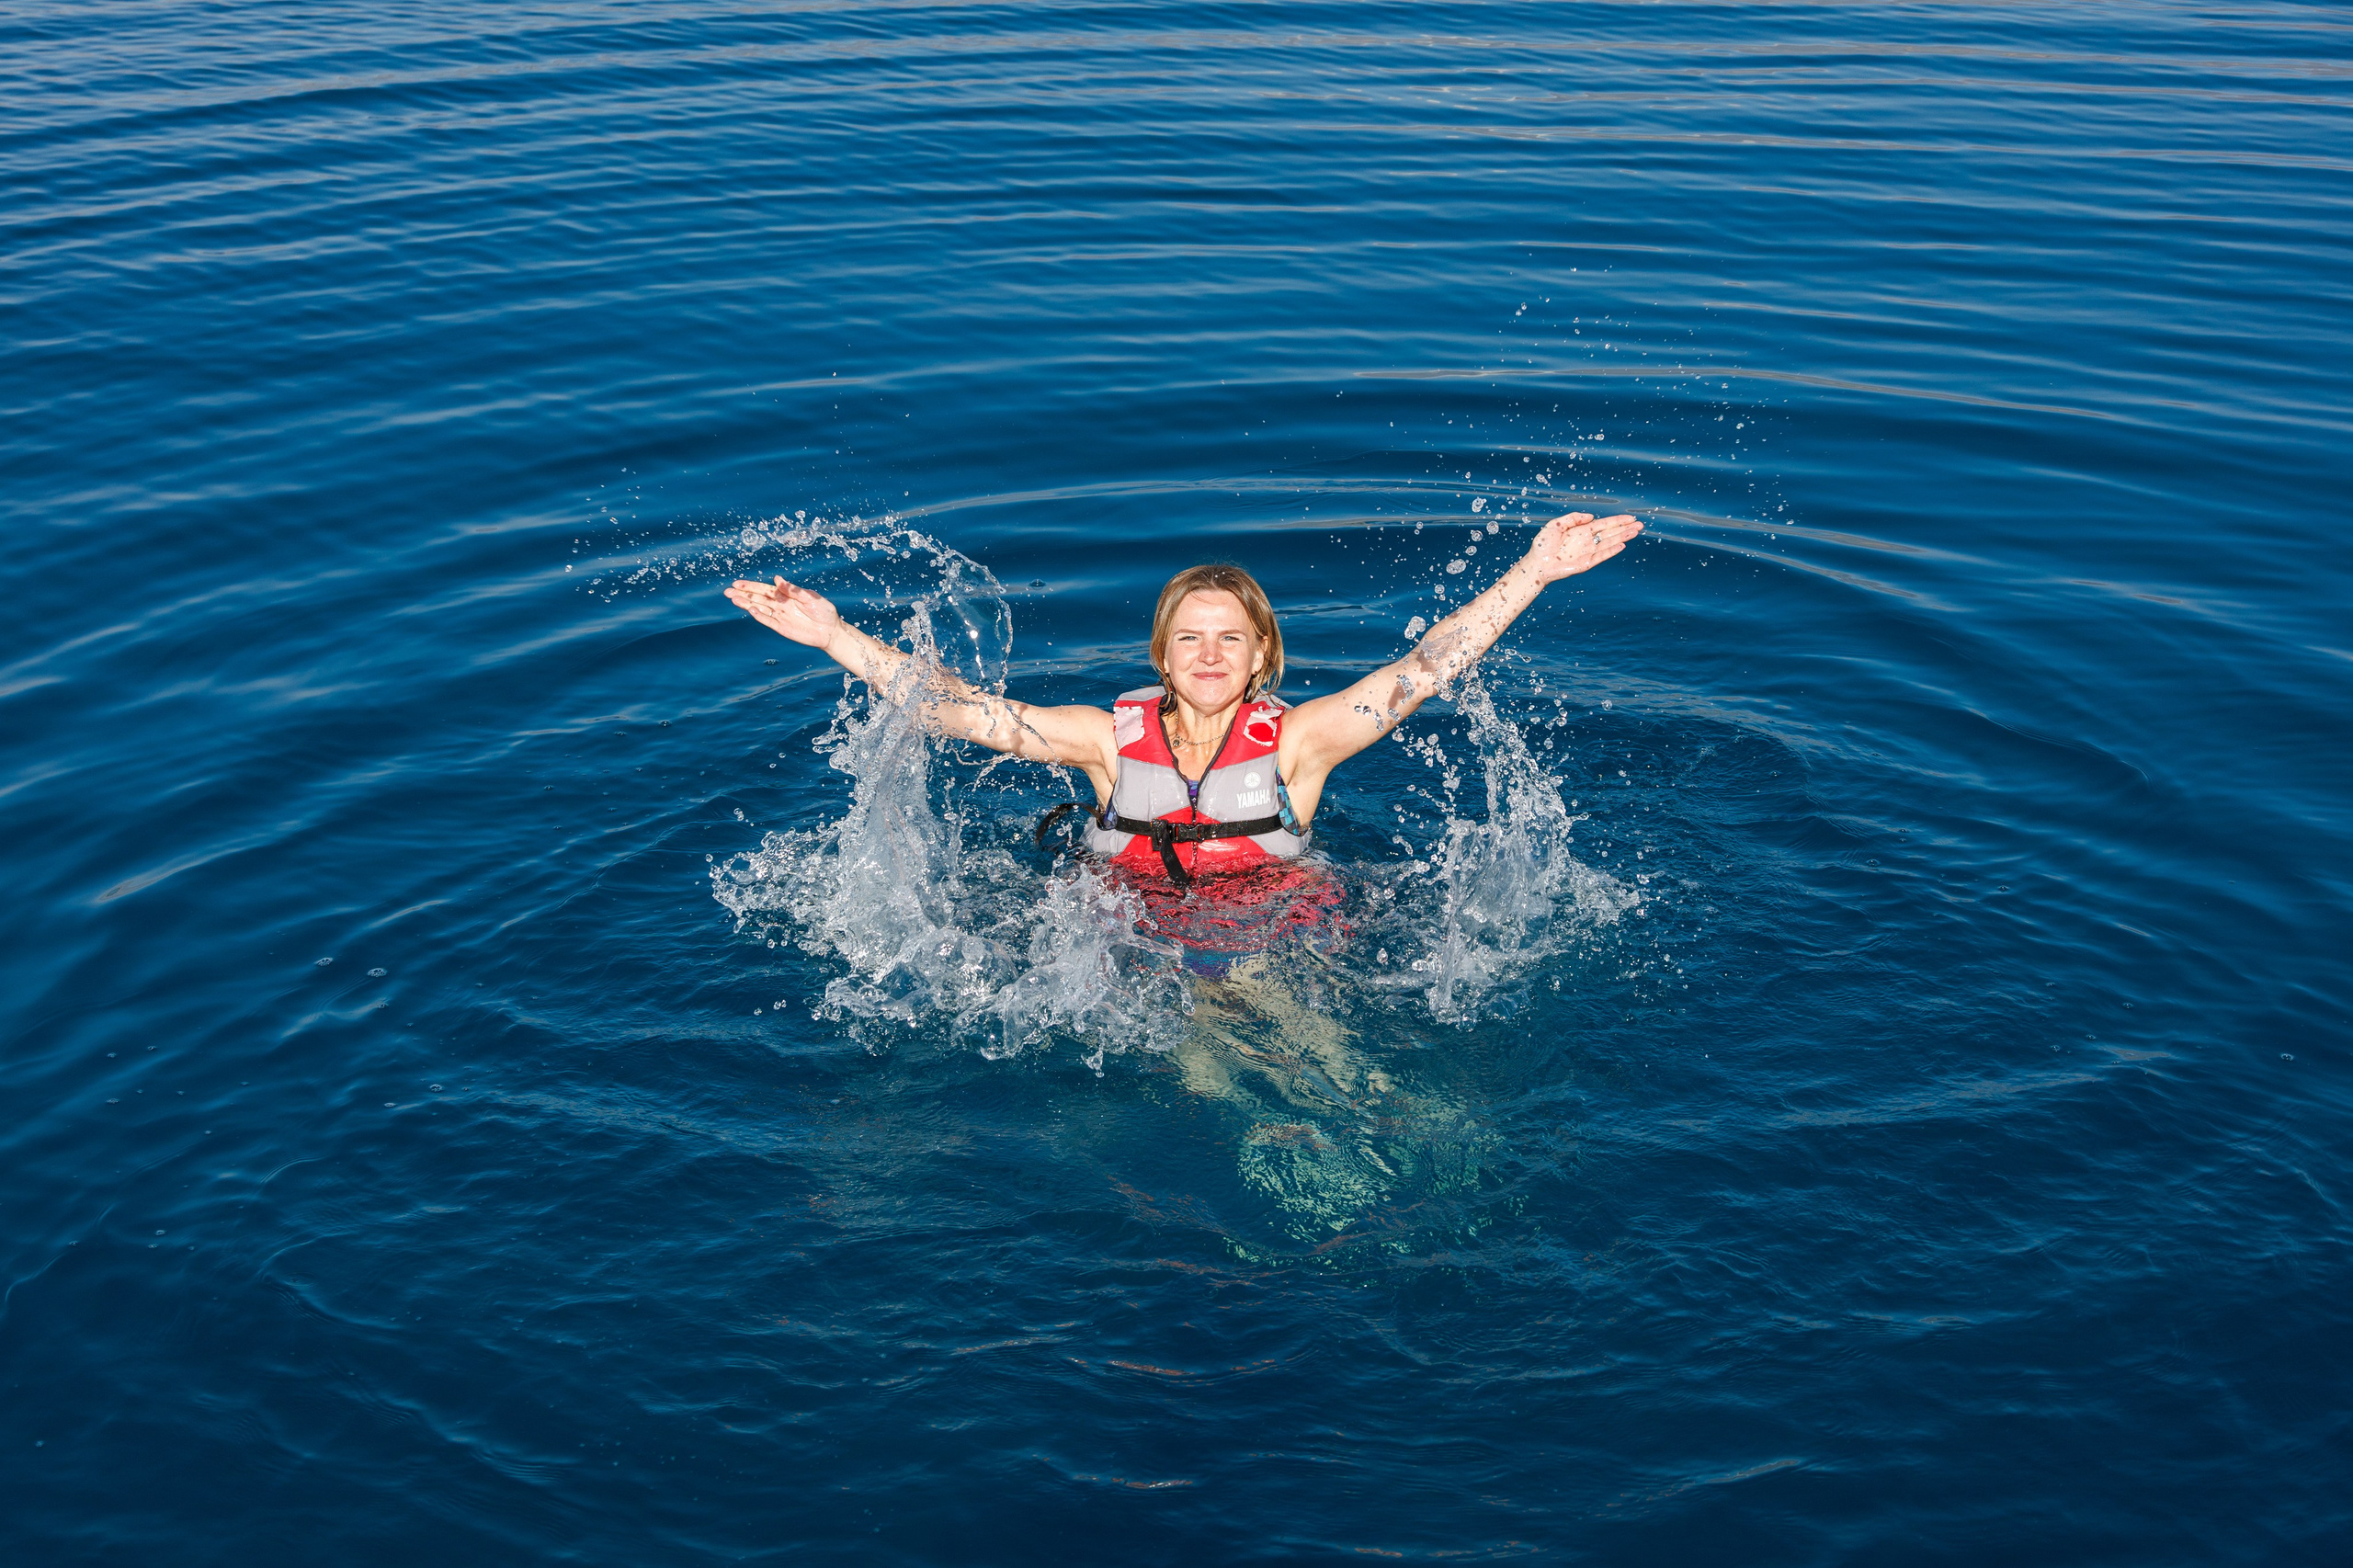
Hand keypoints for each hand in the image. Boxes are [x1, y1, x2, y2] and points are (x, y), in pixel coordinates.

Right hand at [726, 576, 841, 648]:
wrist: (830, 630)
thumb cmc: (823, 611)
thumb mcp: (810, 597)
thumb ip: (793, 589)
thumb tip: (776, 579)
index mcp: (785, 595)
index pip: (764, 589)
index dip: (751, 586)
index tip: (737, 583)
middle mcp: (780, 605)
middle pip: (757, 598)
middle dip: (743, 594)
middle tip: (727, 591)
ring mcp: (780, 617)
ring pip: (759, 609)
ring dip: (746, 604)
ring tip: (733, 599)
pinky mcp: (782, 628)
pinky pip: (768, 621)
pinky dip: (759, 616)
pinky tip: (751, 610)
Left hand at [1522, 511, 1641, 583]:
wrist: (1536, 563)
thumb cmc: (1543, 545)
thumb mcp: (1556, 525)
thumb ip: (1573, 518)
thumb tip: (1591, 516)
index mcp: (1581, 531)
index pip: (1604, 524)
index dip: (1617, 521)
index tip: (1631, 518)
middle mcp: (1587, 541)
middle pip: (1611, 533)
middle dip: (1625, 529)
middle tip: (1640, 525)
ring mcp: (1588, 552)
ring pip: (1609, 543)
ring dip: (1622, 537)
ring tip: (1635, 532)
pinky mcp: (1586, 563)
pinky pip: (1601, 556)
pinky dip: (1611, 551)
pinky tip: (1621, 545)